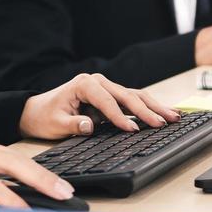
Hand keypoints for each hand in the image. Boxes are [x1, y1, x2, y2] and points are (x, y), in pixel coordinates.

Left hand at [18, 72, 181, 139]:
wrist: (37, 110)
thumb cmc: (45, 116)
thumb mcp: (55, 124)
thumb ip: (73, 125)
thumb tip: (90, 127)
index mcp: (85, 84)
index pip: (108, 101)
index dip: (120, 117)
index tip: (133, 130)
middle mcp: (99, 81)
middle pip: (128, 95)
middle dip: (148, 110)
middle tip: (165, 122)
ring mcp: (107, 87)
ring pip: (135, 96)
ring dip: (154, 107)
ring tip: (174, 117)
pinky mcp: (111, 96)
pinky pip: (132, 101)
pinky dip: (148, 107)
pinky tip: (163, 113)